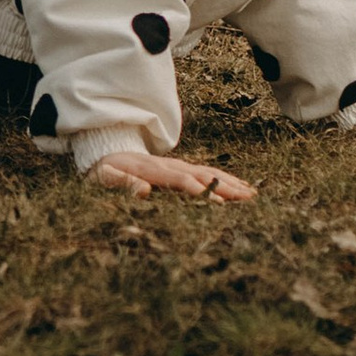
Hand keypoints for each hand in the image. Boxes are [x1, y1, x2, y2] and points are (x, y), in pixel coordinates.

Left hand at [85, 148, 257, 202]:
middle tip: (246, 199)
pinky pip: (205, 172)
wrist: (106, 152)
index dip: (198, 190)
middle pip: (200, 175)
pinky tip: (239, 186)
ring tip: (251, 193)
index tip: (217, 202)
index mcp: (151, 169)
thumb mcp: (105, 177)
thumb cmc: (104, 170)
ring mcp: (176, 165)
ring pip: (207, 172)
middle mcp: (168, 165)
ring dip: (229, 182)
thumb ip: (122, 183)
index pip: (179, 180)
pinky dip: (224, 178)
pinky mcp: (180, 168)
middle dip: (224, 186)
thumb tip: (142, 190)